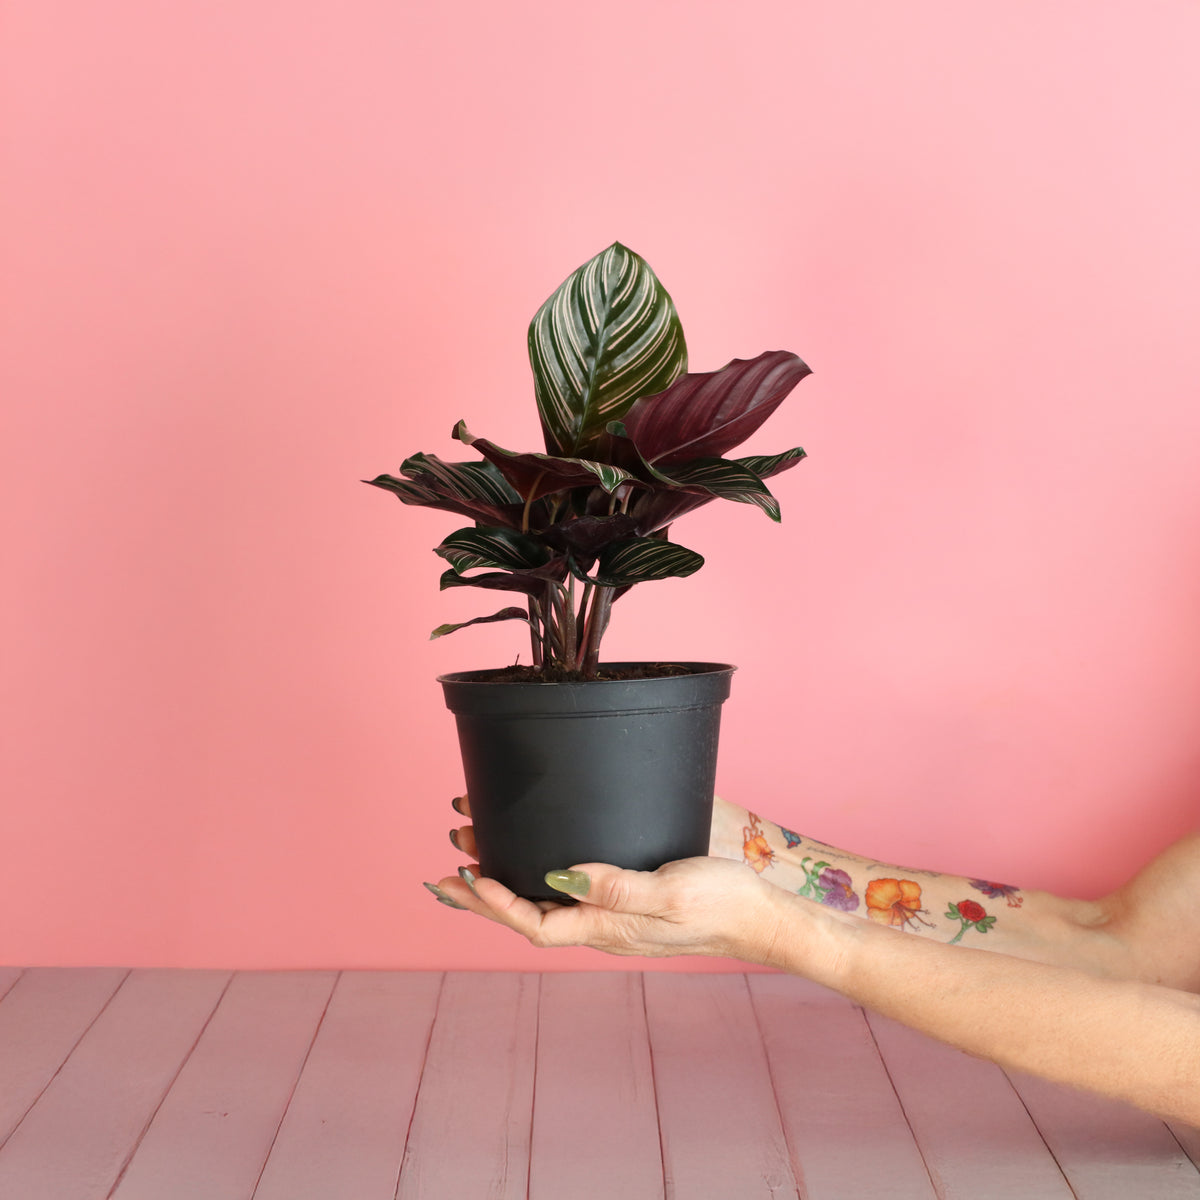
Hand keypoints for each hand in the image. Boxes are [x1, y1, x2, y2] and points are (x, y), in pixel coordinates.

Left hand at [434, 795, 787, 961]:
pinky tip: (534, 861)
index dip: (495, 901)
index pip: (533, 922)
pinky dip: (536, 877)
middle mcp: (601, 926)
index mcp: (605, 929)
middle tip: (442, 876)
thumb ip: (617, 887)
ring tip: (471, 857)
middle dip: (481, 897)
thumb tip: (561, 877)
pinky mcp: (626, 900)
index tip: (466, 873)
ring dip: (503, 883)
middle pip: (526, 916)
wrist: (758, 916)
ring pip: (543, 902)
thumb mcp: (670, 892)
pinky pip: (566, 893)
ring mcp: (612, 916)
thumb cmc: (720, 904)